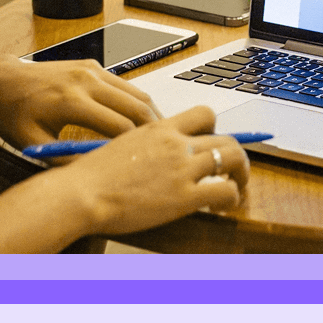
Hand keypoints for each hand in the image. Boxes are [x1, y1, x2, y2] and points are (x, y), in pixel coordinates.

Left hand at [0, 55, 162, 148]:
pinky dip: (136, 102)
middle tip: (166, 150)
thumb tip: (98, 174)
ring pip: (136, 93)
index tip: (146, 163)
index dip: (136, 147)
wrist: (1, 81)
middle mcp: (85, 80)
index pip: (119, 126)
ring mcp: (91, 69)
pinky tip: (138, 120)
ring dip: (150, 115)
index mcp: (71, 101)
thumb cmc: (13, 114)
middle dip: (154, 130)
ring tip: (158, 138)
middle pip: (136, 106)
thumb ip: (66, 159)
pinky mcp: (92, 65)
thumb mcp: (34, 144)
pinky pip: (124, 85)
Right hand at [47, 105, 248, 234]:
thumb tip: (152, 156)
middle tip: (232, 171)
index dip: (215, 129)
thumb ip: (144, 146)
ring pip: (234, 159)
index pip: (204, 114)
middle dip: (235, 156)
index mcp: (159, 128)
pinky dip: (232, 198)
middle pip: (225, 138)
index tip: (212, 144)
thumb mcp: (120, 146)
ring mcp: (182, 169)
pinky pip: (226, 190)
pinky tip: (222, 208)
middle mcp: (176, 143)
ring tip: (236, 188)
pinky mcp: (184, 196)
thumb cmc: (90, 176)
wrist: (80, 193)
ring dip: (241, 174)